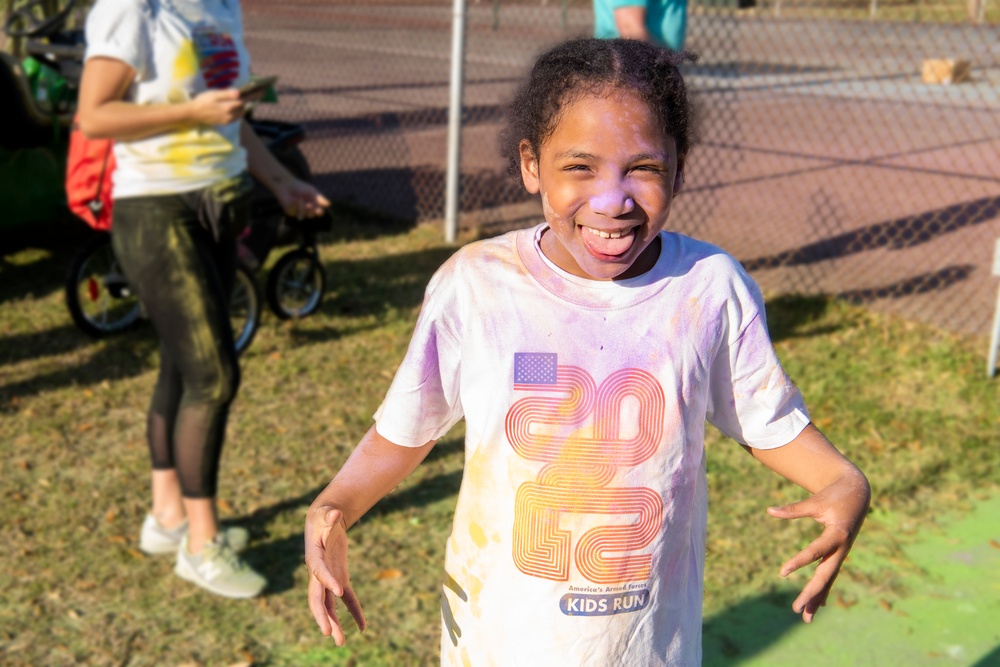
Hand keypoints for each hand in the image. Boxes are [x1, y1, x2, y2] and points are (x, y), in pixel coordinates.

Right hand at [188, 89, 244, 125]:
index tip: (244, 93)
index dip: (244, 97)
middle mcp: (230, 116)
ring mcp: (227, 121)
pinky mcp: (223, 123)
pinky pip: (234, 119)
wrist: (194, 113)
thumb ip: (227, 94)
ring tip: (235, 103)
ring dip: (240, 109)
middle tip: (240, 98)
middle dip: (242, 104)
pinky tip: (231, 110)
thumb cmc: (203, 101)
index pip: (241, 102)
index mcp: (229, 107)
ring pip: (239, 115)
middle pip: (242, 109)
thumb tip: (239, 93)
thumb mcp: (214, 94)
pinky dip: (236, 114)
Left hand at [274, 179, 330, 219]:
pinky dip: (295, 205)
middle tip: (309, 205)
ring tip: (300, 199)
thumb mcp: (311, 191)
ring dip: (302, 208)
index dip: (319, 213)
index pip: (319, 213)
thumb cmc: (300, 187)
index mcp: (313, 205)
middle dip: (310, 211)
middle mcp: (306, 210)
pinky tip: (294, 199)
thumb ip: (319, 198)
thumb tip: (329, 204)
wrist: (286, 185)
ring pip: (302, 215)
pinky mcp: (290, 212)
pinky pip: (294, 212)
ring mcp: (297, 212)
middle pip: (311, 216)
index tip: (319, 210)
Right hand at [305, 505, 366, 644]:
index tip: (339, 590)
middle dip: (323, 616)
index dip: (327, 581)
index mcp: (314, 557)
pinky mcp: (340, 578)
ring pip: (330, 605)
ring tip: (341, 643)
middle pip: (317, 598)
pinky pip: (347, 600)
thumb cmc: (324, 516)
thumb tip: (335, 513)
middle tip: (329, 633)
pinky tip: (362, 627)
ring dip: (335, 623)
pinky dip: (354, 612)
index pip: (318, 572)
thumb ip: (329, 515)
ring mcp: (329, 578)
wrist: (324, 520)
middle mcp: (318, 573)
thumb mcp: (326, 513)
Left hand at [767, 471, 869, 622]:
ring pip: (828, 580)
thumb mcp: (815, 501)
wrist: (858, 493)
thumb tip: (769, 510)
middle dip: (811, 593)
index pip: (816, 551)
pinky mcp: (839, 554)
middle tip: (795, 609)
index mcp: (837, 534)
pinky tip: (817, 605)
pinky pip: (830, 575)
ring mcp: (842, 553)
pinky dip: (824, 590)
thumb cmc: (835, 495)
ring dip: (817, 598)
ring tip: (805, 618)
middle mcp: (842, 548)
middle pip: (825, 575)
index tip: (782, 572)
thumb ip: (793, 509)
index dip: (799, 561)